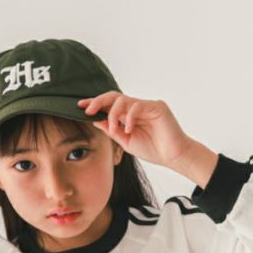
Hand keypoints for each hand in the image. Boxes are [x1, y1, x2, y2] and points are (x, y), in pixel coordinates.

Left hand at [77, 92, 194, 167]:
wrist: (172, 156)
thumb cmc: (152, 149)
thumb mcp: (126, 142)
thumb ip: (112, 131)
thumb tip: (96, 121)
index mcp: (128, 116)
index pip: (109, 105)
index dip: (94, 104)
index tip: (79, 107)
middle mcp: (136, 108)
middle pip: (114, 96)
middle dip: (98, 101)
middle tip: (87, 110)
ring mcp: (146, 105)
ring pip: (123, 100)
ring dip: (113, 113)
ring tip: (112, 127)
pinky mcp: (157, 106)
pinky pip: (137, 106)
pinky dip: (129, 118)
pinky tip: (128, 129)